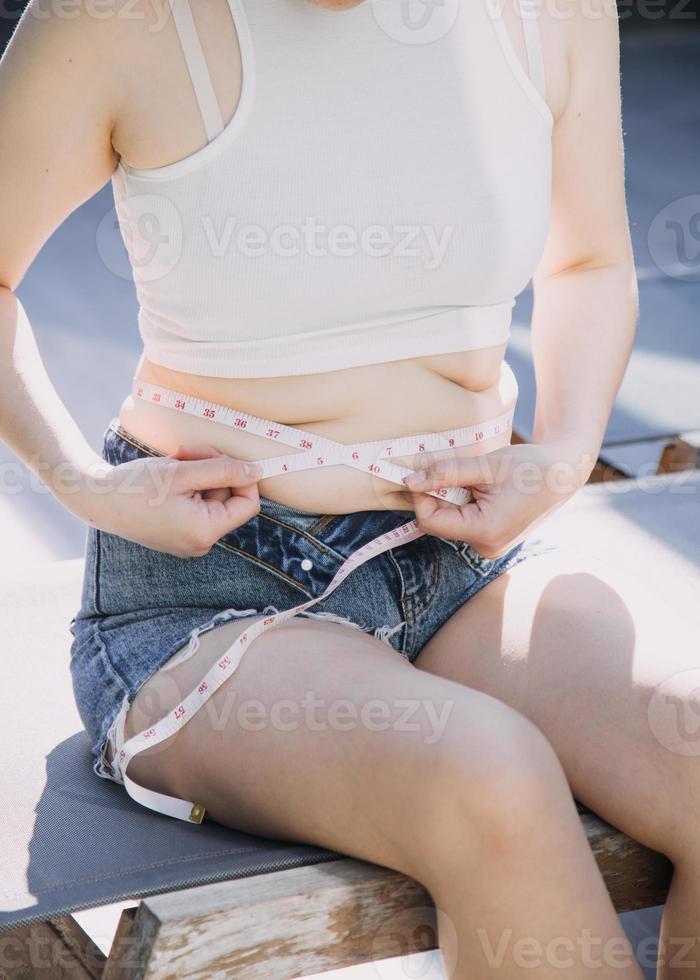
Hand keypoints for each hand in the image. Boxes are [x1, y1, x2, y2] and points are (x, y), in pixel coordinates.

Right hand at [82, 443, 262, 557]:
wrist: (96, 498)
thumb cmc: (136, 487)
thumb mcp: (183, 472)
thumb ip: (224, 470)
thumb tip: (256, 471)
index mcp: (205, 532)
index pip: (247, 504)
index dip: (242, 477)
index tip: (222, 457)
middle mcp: (200, 542)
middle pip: (228, 497)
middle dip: (213, 470)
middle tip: (188, 451)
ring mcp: (188, 539)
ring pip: (212, 497)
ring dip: (199, 473)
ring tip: (175, 461)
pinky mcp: (177, 532)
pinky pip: (196, 504)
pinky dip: (188, 485)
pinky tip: (169, 475)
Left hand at [403, 440, 595, 557]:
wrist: (563, 475)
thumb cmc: (530, 467)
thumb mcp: (485, 466)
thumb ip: (445, 473)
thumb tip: (410, 481)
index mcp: (484, 531)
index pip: (431, 521)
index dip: (421, 496)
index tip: (423, 472)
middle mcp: (486, 547)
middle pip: (440, 522)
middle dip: (438, 495)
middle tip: (451, 470)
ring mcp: (490, 546)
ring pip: (452, 521)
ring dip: (452, 498)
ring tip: (475, 478)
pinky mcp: (493, 539)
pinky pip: (466, 522)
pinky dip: (465, 503)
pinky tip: (482, 487)